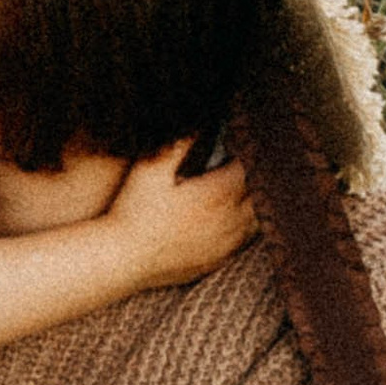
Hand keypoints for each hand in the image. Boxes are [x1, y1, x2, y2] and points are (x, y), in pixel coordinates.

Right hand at [103, 142, 254, 288]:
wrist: (123, 261)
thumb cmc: (133, 213)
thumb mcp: (150, 170)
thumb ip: (179, 144)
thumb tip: (200, 123)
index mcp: (218, 194)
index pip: (252, 167)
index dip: (247, 152)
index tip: (237, 144)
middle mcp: (230, 220)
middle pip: (262, 192)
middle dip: (256, 175)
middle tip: (241, 162)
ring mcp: (228, 243)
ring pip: (261, 217)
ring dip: (255, 200)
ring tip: (240, 187)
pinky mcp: (221, 259)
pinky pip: (249, 239)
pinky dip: (248, 224)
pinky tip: (233, 215)